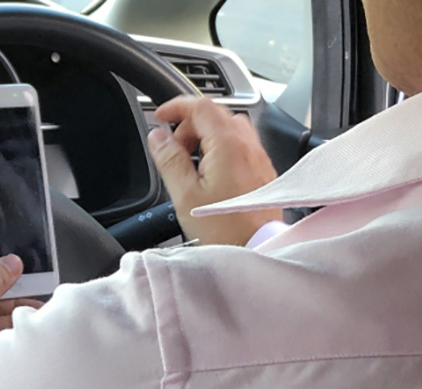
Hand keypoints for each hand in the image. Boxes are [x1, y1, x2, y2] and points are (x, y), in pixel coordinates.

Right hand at [147, 97, 282, 245]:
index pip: (201, 106)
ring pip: (230, 129)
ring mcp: (259, 158)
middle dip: (189, 124)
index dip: (176, 106)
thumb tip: (158, 136)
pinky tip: (211, 173)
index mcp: (227, 145)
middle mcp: (248, 146)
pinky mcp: (264, 173)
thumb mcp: (185, 195)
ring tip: (192, 162)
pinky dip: (222, 148)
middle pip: (216, 114)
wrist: (258, 250)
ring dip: (207, 135)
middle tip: (173, 148)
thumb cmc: (224, 230)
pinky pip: (241, 146)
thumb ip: (170, 160)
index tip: (160, 116)